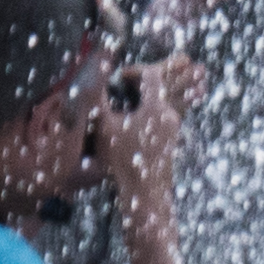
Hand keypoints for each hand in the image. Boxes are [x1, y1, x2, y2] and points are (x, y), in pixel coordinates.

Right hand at [87, 51, 201, 191]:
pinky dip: (148, 112)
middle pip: (159, 87)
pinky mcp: (172, 141)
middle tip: (121, 85)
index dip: (134, 69)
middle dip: (140, 82)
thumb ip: (97, 100)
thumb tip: (89, 80)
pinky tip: (130, 123)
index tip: (118, 76)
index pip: (152, 74)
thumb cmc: (122, 160)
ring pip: (161, 103)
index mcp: (157, 108)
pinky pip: (161, 117)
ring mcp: (174, 129)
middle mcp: (170, 115)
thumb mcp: (104, 128)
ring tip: (123, 104)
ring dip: (143, 98)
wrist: (144, 194)